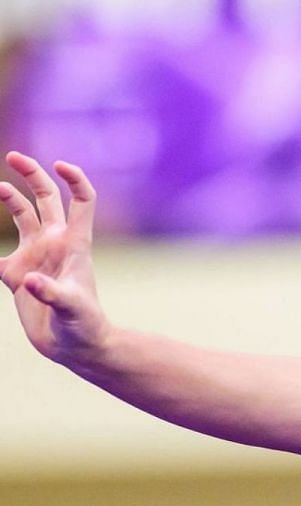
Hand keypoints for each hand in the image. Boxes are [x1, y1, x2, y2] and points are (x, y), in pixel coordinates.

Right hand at [0, 152, 111, 365]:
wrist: (78, 349)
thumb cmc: (85, 327)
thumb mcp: (74, 309)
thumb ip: (54, 293)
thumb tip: (29, 280)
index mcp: (74, 244)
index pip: (81, 201)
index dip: (75, 179)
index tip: (60, 164)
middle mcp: (54, 244)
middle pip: (46, 199)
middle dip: (32, 175)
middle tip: (13, 156)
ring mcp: (34, 257)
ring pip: (21, 216)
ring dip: (10, 198)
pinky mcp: (16, 275)